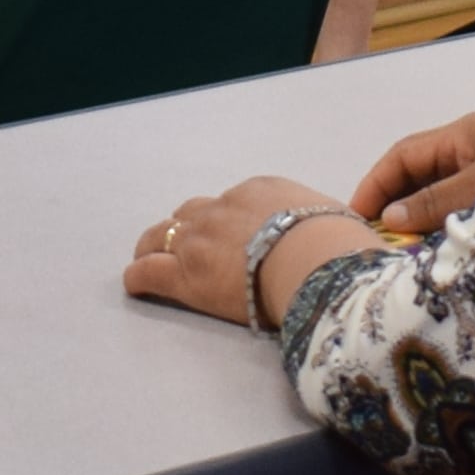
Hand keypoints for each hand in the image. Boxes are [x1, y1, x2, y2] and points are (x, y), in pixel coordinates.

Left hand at [126, 173, 364, 328]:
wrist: (316, 261)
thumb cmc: (337, 245)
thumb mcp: (335, 218)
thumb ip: (322, 224)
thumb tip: (337, 234)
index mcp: (261, 191)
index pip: (232, 204)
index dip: (228, 223)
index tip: (234, 239)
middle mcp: (224, 207)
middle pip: (192, 213)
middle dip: (188, 229)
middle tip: (187, 247)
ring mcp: (200, 238)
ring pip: (163, 235)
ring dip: (156, 246)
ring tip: (150, 259)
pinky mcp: (185, 273)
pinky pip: (148, 271)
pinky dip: (139, 276)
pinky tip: (136, 283)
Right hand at [350, 110, 474, 237]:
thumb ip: (435, 202)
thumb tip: (389, 216)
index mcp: (464, 135)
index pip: (405, 154)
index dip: (377, 183)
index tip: (356, 214)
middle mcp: (471, 151)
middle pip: (419, 174)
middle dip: (392, 202)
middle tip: (371, 237)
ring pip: (437, 195)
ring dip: (416, 218)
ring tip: (395, 249)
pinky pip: (458, 210)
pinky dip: (440, 226)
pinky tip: (429, 248)